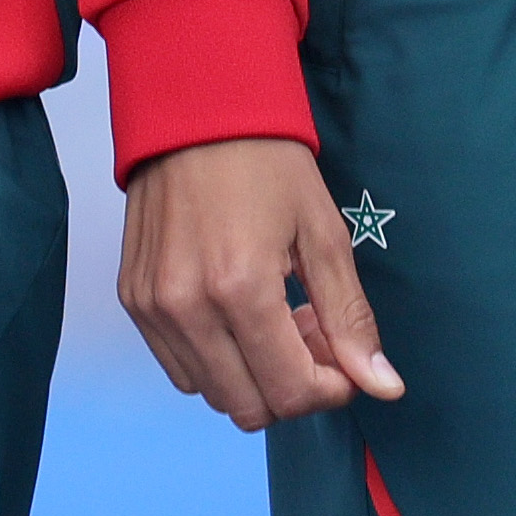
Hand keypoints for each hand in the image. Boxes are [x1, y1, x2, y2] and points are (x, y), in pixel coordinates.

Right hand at [118, 136, 403, 432]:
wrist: (195, 108)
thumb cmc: (265, 159)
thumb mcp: (323, 232)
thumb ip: (349, 318)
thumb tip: (383, 386)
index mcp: (240, 287)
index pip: (291, 392)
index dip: (331, 389)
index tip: (344, 357)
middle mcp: (187, 306)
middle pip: (250, 407)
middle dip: (293, 384)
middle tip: (311, 331)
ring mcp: (153, 306)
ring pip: (212, 394)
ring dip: (252, 375)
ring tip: (274, 318)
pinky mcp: (133, 299)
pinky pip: (178, 366)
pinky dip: (215, 359)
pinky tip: (237, 313)